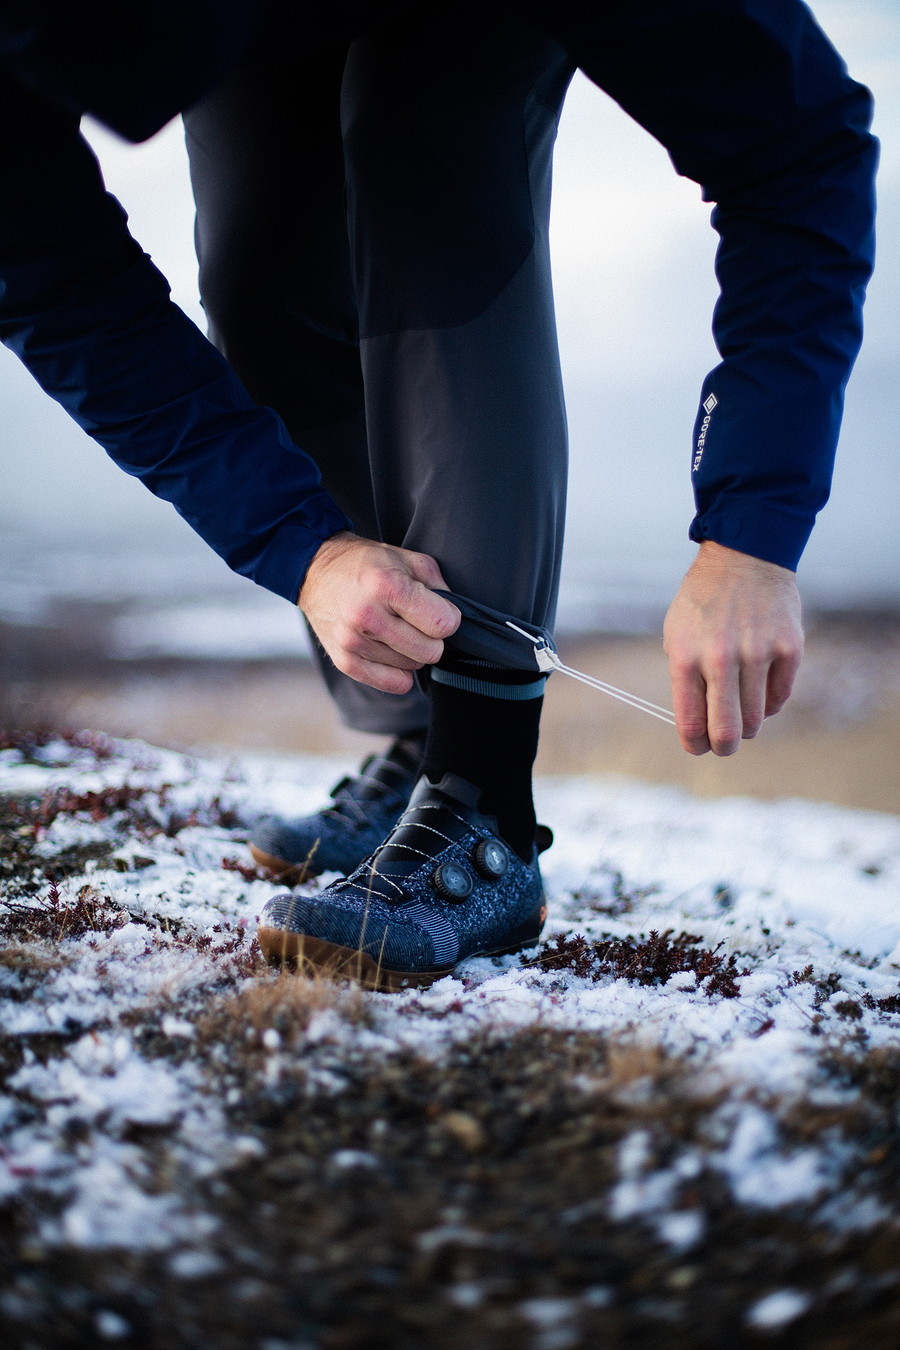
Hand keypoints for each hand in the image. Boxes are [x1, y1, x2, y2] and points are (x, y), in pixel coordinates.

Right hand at [298, 532, 460, 694]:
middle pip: (431, 651)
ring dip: (412, 651)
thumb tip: (455, 616)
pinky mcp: (345, 661)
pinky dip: (399, 671)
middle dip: (432, 637)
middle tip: (417, 621)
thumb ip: (438, 585)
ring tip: (395, 628)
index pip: (443, 624)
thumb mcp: (407, 558)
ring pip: (413, 666)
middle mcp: (368, 616)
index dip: (449, 618)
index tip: (438, 610)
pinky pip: (394, 683)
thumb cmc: (365, 563)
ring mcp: (353, 641)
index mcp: (386, 586)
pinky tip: (391, 650)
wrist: (315, 571)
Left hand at [663, 540, 802, 755]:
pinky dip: (769, 702)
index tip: (699, 747)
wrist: (744, 558)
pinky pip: (779, 698)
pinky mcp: (789, 648)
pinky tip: (759, 689)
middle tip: (724, 746)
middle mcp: (721, 657)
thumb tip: (698, 726)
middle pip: (727, 731)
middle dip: (724, 747)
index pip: (690, 722)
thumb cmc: (703, 604)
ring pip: (756, 719)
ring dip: (747, 725)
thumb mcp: (677, 636)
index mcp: (686, 656)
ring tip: (741, 712)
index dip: (695, 745)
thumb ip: (685, 680)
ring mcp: (758, 652)